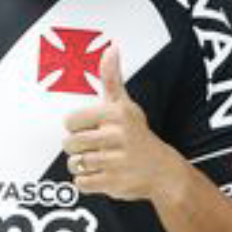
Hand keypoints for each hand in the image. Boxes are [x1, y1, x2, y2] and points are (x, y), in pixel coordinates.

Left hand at [62, 45, 163, 200]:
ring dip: (83, 165)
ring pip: (74, 164)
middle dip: (77, 148)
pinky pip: (81, 183)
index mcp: (114, 115)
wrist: (162, 170)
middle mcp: (115, 136)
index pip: (69, 121)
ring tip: (100, 160)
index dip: (76, 127)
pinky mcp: (113, 183)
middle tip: (96, 146)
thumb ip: (111, 78)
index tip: (89, 128)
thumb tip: (111, 48)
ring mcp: (115, 161)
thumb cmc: (137, 134)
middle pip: (69, 144)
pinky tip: (103, 174)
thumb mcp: (125, 104)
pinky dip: (87, 181)